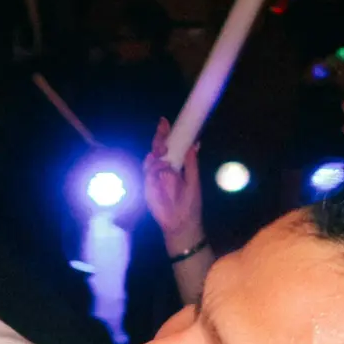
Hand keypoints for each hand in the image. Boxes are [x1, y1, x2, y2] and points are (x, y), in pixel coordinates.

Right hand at [144, 118, 204, 255]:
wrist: (183, 222)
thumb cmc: (190, 204)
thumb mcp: (194, 180)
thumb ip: (192, 163)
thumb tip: (195, 144)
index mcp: (174, 167)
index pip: (168, 147)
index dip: (165, 134)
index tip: (165, 121)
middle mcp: (162, 171)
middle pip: (156, 150)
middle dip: (158, 139)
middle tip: (162, 130)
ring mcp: (153, 179)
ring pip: (150, 160)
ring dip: (157, 153)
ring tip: (165, 151)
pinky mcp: (148, 188)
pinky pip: (148, 174)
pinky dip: (155, 168)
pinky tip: (164, 168)